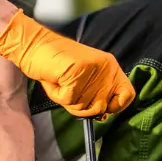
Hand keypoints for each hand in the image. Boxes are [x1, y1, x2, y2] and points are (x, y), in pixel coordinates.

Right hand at [0, 9, 134, 117]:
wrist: (34, 45)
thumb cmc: (56, 64)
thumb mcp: (84, 79)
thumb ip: (96, 94)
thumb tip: (103, 116)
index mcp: (111, 67)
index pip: (128, 95)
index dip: (114, 107)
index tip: (101, 109)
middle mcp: (106, 68)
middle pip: (101, 107)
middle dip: (82, 106)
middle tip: (70, 90)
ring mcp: (92, 70)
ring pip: (83, 106)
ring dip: (68, 101)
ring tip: (61, 82)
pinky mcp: (77, 73)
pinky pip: (68, 100)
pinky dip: (57, 95)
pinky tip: (55, 80)